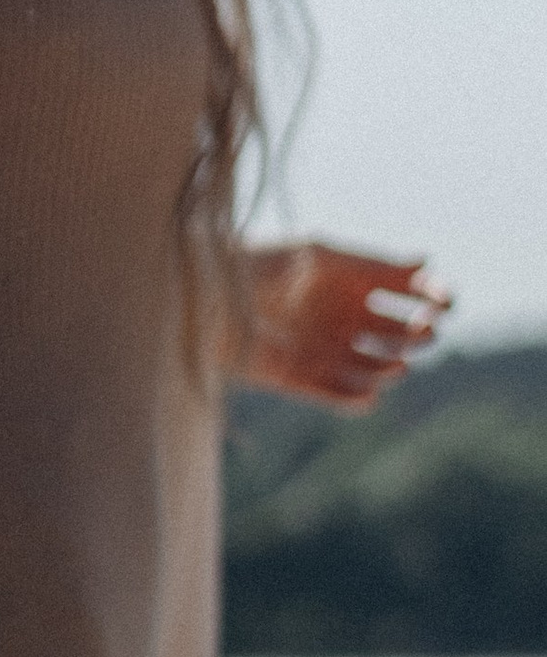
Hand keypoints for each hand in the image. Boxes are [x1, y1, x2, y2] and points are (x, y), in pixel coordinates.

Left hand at [238, 242, 447, 407]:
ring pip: (374, 368)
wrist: (209, 298)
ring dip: (389, 368)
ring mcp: (327, 350)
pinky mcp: (301, 379)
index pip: (411, 293)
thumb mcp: (320, 257)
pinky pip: (336, 396)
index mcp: (357, 283)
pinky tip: (372, 396)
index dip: (434, 298)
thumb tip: (426, 262)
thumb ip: (371, 265)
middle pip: (399, 334)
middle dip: (416, 336)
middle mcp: (348, 319)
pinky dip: (355, 399)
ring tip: (396, 366)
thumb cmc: (263, 264)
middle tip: (422, 334)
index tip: (447, 303)